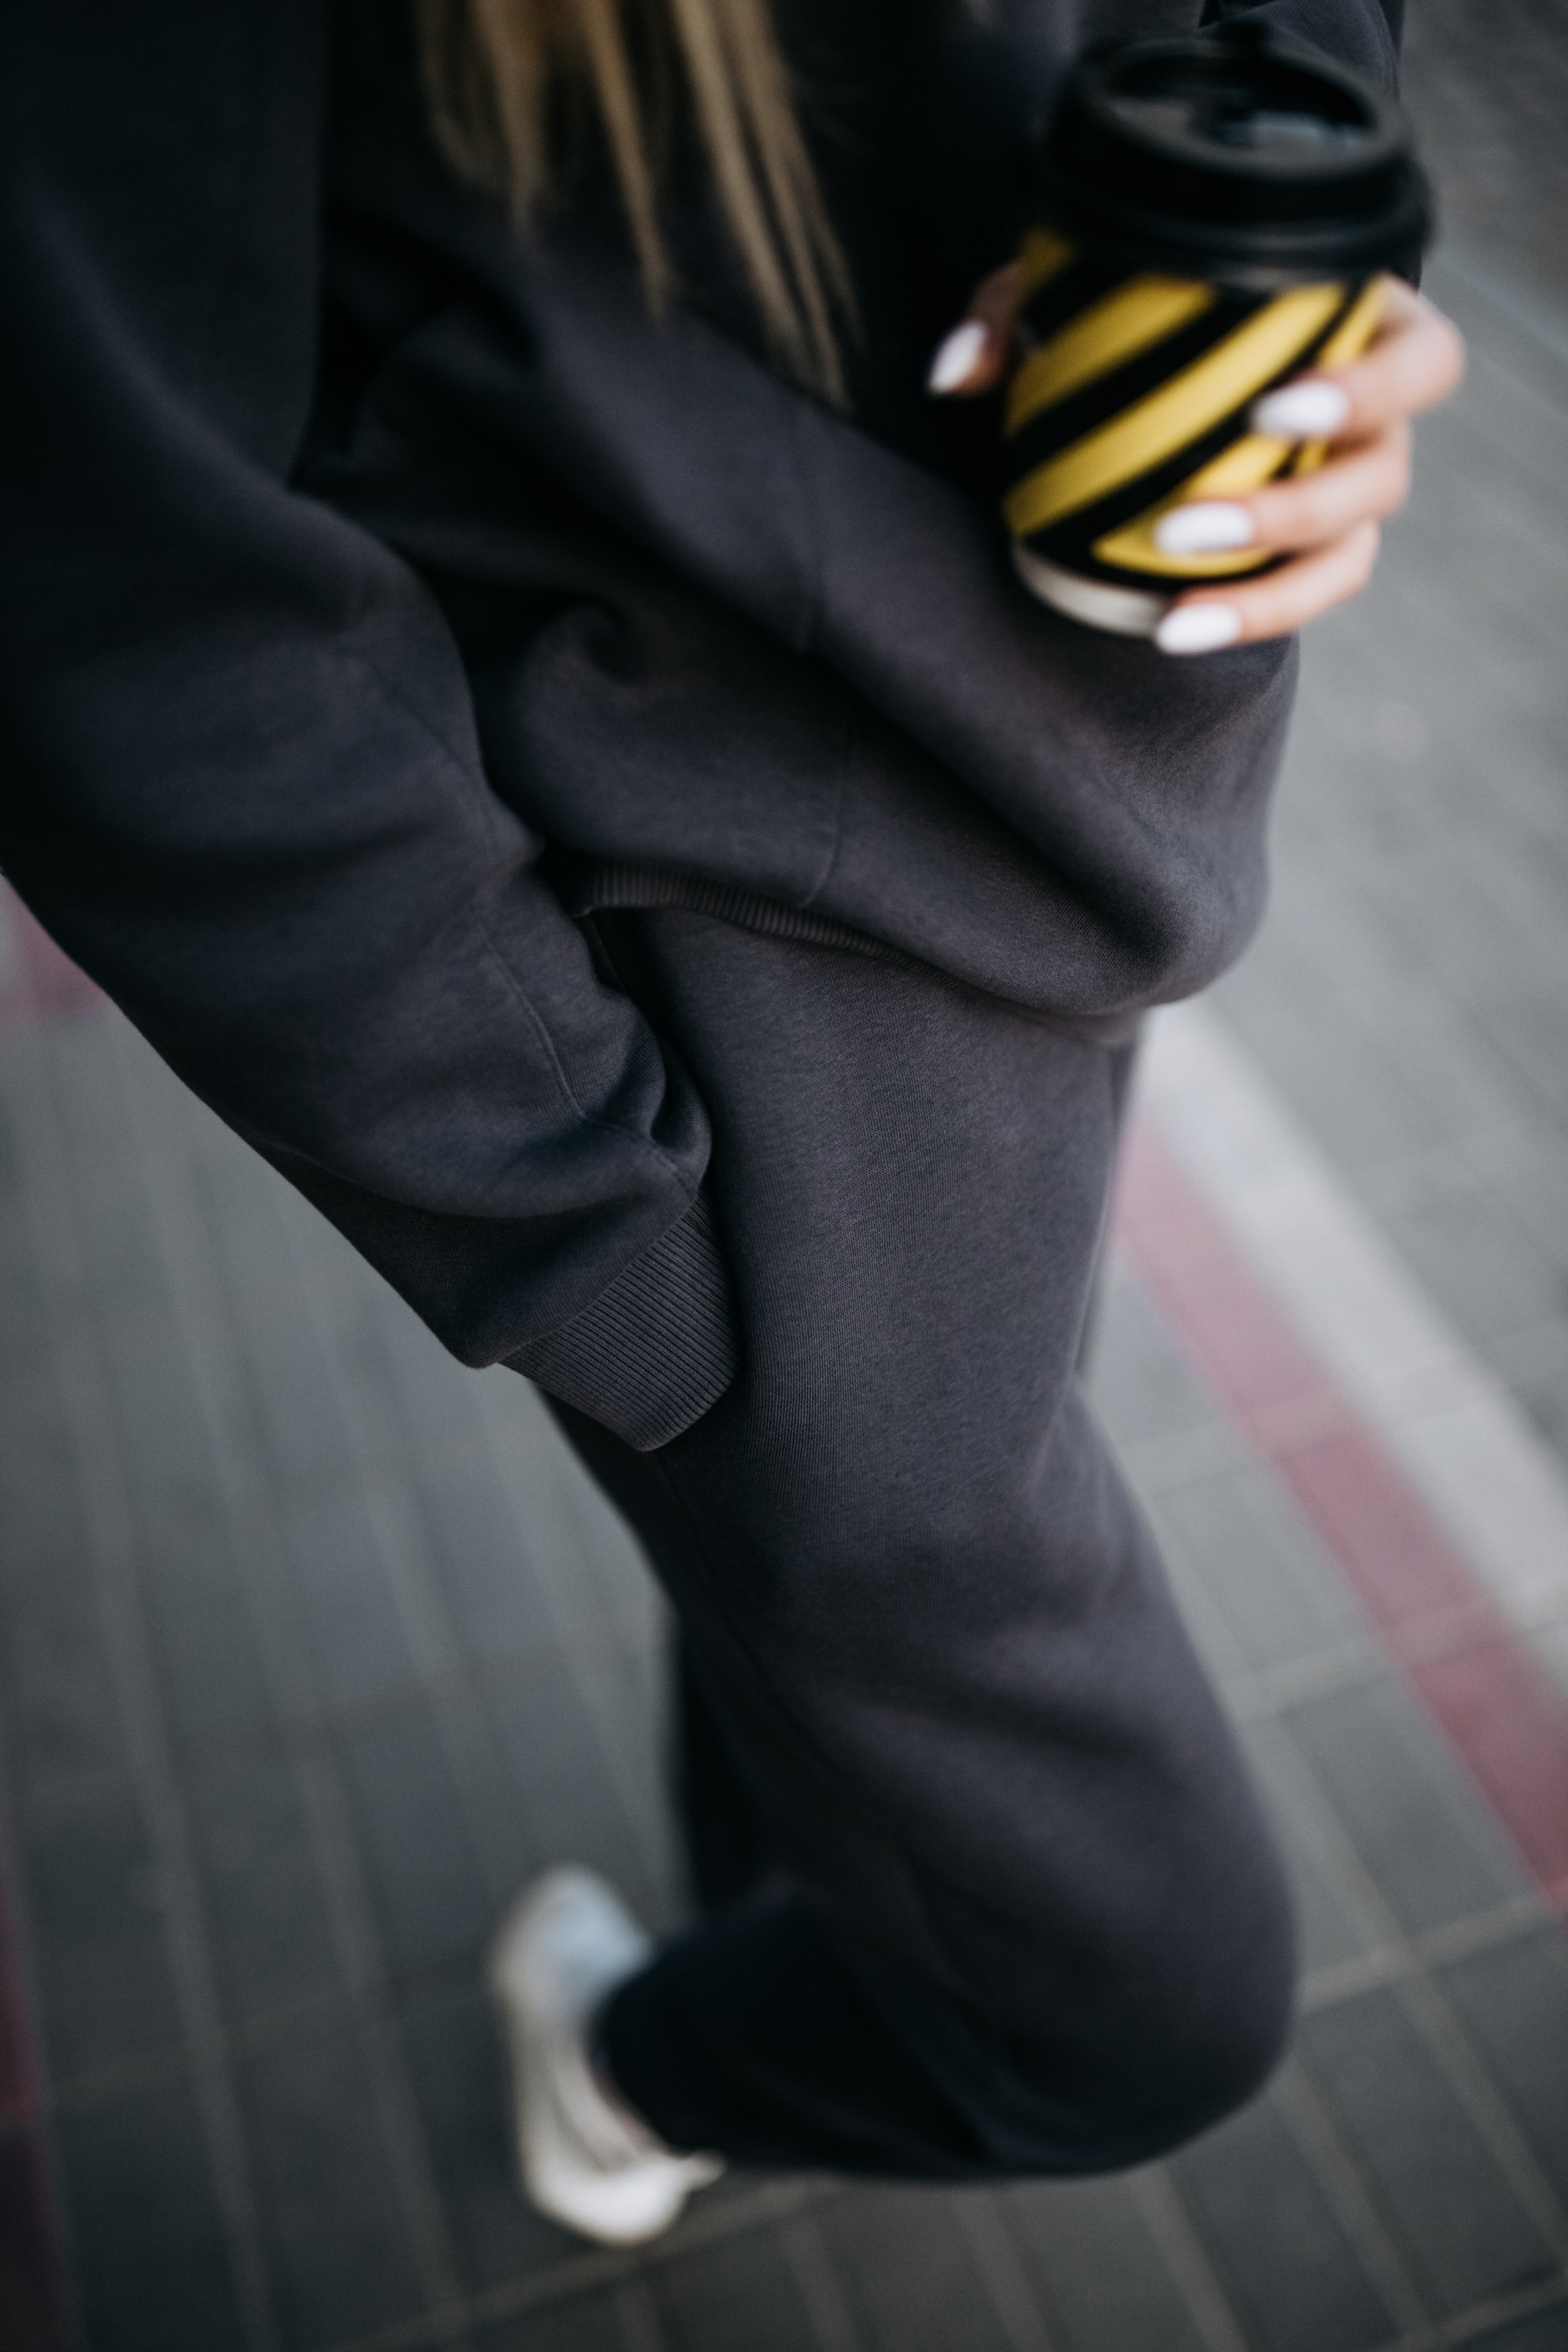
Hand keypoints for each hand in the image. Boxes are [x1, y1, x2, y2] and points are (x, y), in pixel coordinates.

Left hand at [928, 268, 1464, 652]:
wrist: (1154, 376)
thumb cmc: (1139, 308)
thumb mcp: (1073, 293)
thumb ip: (1015, 311)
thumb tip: (952, 369)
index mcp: (1361, 330)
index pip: (1422, 359)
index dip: (1372, 388)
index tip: (1269, 410)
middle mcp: (1374, 422)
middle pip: (1388, 471)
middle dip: (1306, 505)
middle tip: (1193, 520)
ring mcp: (1348, 496)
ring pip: (1351, 551)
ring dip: (1271, 584)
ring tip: (1173, 596)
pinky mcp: (1310, 556)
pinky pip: (1301, 598)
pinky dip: (1244, 615)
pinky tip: (1172, 629)